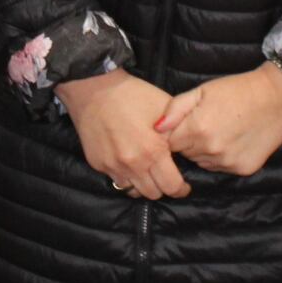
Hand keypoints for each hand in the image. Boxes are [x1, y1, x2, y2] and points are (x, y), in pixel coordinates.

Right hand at [58, 70, 186, 198]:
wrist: (95, 88)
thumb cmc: (134, 95)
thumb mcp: (165, 108)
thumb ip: (179, 132)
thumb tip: (186, 150)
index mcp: (153, 151)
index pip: (172, 186)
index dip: (181, 189)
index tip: (183, 186)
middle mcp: (132, 164)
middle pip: (153, 194)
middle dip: (162, 187)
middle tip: (165, 176)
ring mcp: (113, 166)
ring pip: (133, 191)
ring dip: (142, 184)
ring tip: (146, 171)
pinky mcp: (98, 164)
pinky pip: (116, 179)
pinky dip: (125, 175)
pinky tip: (128, 161)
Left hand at [156, 64, 281, 176]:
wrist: (278, 97)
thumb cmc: (238, 90)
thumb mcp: (202, 91)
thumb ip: (175, 109)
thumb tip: (155, 128)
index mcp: (197, 129)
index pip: (168, 143)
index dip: (174, 133)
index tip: (184, 123)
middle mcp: (210, 150)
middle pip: (185, 155)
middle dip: (189, 142)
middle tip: (206, 123)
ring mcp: (227, 163)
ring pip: (202, 162)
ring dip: (205, 151)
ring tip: (220, 130)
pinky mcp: (242, 170)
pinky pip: (220, 168)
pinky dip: (222, 157)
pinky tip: (233, 139)